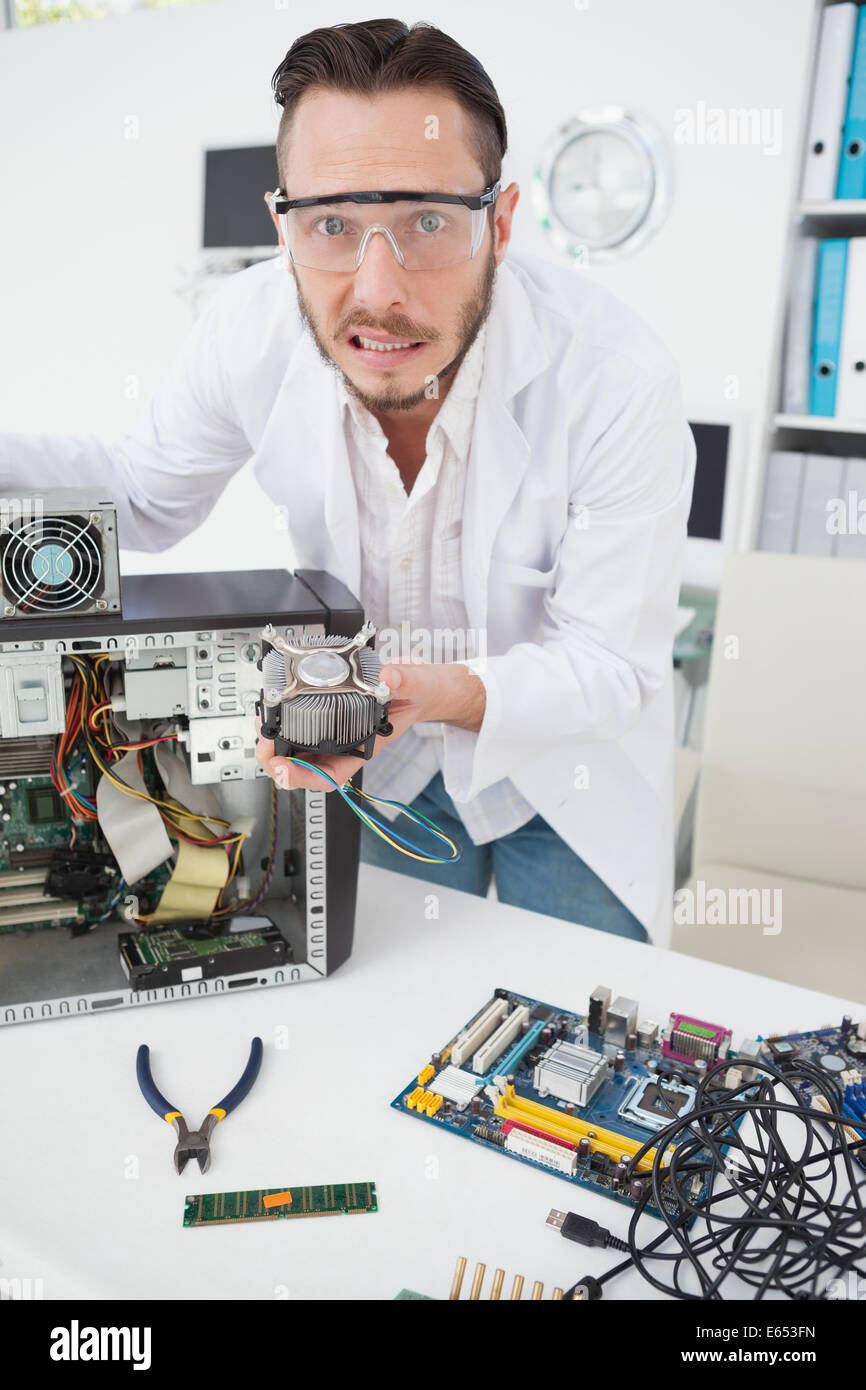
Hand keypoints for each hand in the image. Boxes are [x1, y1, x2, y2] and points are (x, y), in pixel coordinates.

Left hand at [254, 661, 485, 792]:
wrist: (418, 687)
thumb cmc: (416, 696)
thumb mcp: (416, 686)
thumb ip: (404, 682)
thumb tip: (389, 676)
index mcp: (363, 748)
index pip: (329, 776)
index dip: (302, 777)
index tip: (282, 767)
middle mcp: (345, 745)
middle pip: (304, 768)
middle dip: (277, 761)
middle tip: (263, 741)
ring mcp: (334, 733)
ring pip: (297, 751)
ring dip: (275, 744)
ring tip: (263, 727)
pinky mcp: (327, 717)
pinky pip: (299, 729)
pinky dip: (283, 725)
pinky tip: (273, 714)